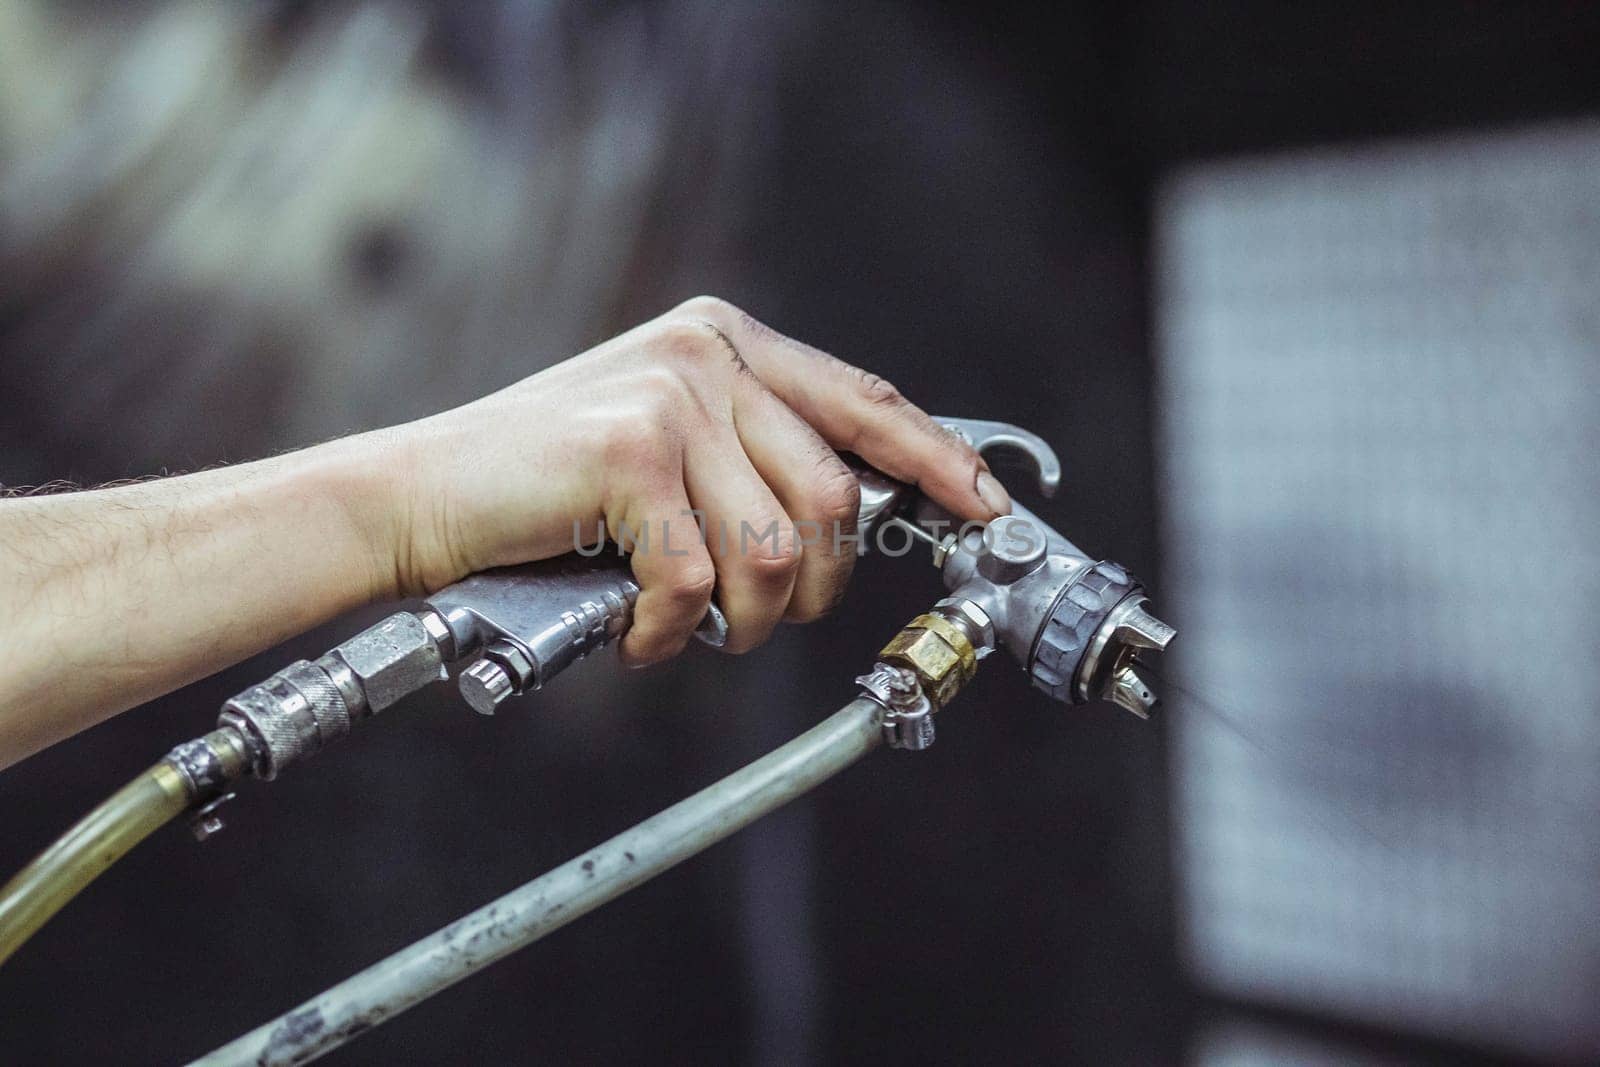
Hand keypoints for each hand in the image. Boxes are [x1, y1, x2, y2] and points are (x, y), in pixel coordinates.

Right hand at [392, 296, 1011, 662]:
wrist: (420, 497)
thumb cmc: (547, 489)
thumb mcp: (669, 444)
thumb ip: (755, 453)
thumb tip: (859, 513)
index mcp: (727, 340)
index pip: (867, 402)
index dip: (939, 461)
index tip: (986, 508)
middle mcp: (709, 354)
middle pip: (835, 501)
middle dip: (814, 591)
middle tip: (757, 621)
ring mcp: (671, 398)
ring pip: (776, 552)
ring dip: (743, 621)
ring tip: (689, 626)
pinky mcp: (630, 454)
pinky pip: (698, 583)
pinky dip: (669, 634)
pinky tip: (632, 627)